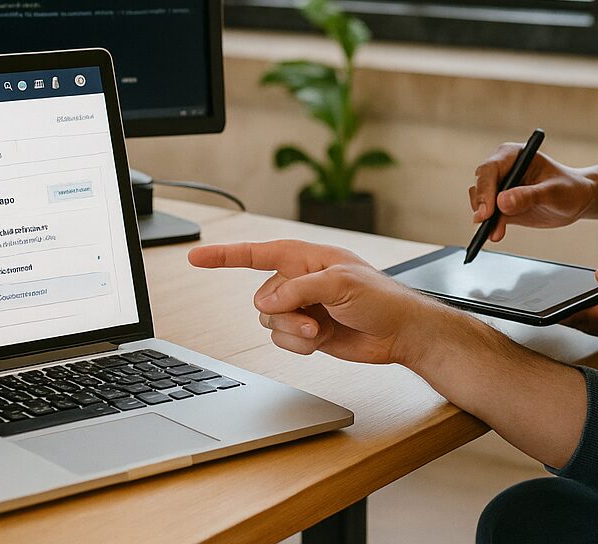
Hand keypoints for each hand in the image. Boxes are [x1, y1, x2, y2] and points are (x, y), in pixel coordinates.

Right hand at [187, 239, 444, 365]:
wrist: (402, 334)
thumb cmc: (382, 299)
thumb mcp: (342, 284)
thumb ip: (299, 288)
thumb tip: (266, 302)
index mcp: (306, 258)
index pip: (257, 253)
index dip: (224, 255)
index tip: (195, 257)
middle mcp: (300, 281)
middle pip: (262, 296)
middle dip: (284, 313)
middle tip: (314, 320)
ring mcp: (303, 307)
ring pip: (269, 321)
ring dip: (293, 331)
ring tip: (321, 331)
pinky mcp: (308, 332)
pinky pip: (282, 340)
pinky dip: (298, 345)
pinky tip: (322, 341)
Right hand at [468, 145, 595, 241]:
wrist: (577, 201)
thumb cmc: (569, 188)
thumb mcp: (553, 192)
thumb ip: (529, 196)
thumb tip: (502, 202)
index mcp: (514, 155)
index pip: (490, 169)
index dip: (485, 189)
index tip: (488, 210)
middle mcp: (503, 169)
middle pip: (481, 184)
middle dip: (481, 204)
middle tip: (485, 222)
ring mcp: (501, 187)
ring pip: (480, 201)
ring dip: (484, 217)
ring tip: (494, 232)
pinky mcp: (502, 206)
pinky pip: (489, 216)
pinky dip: (490, 226)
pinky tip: (495, 235)